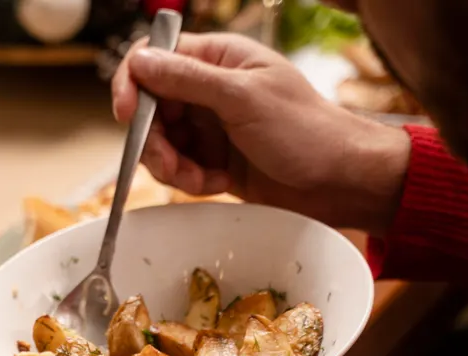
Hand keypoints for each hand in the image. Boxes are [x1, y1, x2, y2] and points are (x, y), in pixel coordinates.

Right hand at [112, 33, 410, 234]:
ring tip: (203, 179)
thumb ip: (187, 79)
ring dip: (172, 167)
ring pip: (159, 143)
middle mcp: (208, 89)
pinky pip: (178, 168)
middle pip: (149, 108)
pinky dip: (190, 181)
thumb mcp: (243, 98)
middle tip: (172, 164)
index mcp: (219, 58)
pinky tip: (219, 184)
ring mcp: (209, 125)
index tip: (127, 115)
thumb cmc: (306, 131)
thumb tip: (140, 61)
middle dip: (154, 140)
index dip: (133, 84)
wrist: (340, 181)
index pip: (155, 59)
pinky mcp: (211, 159)